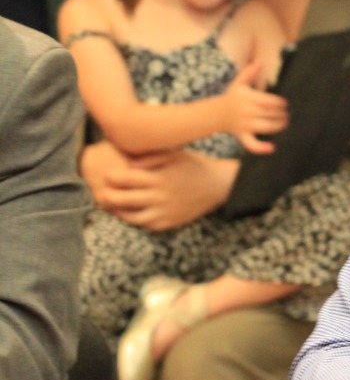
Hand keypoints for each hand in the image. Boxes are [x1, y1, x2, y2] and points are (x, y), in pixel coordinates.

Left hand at [81, 141, 236, 230]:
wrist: (218, 185)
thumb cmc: (194, 165)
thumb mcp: (175, 154)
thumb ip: (151, 158)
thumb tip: (128, 165)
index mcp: (159, 177)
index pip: (125, 178)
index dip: (111, 177)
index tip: (106, 175)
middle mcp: (160, 196)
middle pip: (123, 199)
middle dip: (107, 196)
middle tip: (101, 193)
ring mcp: (165, 211)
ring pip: (131, 217)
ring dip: (118, 211)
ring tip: (112, 206)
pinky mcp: (170, 222)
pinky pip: (146, 225)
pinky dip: (136, 220)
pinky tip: (132, 213)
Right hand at [221, 61, 288, 153]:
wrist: (216, 114)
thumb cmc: (232, 97)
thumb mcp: (238, 83)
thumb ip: (249, 72)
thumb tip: (259, 61)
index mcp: (248, 99)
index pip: (269, 102)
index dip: (280, 103)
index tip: (285, 104)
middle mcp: (247, 112)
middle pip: (270, 114)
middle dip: (282, 114)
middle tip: (287, 114)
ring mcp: (245, 125)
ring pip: (266, 128)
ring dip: (279, 126)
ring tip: (285, 123)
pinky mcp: (242, 136)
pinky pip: (252, 144)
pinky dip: (261, 148)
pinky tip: (272, 147)